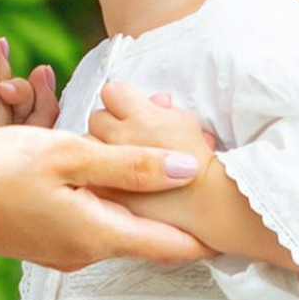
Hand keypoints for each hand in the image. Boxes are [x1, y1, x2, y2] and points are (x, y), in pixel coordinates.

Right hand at [0, 124, 207, 272]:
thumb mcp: (66, 154)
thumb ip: (131, 165)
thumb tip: (191, 173)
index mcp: (98, 234)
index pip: (174, 246)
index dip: (211, 233)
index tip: (242, 218)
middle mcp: (85, 252)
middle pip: (150, 234)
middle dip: (180, 203)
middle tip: (207, 161)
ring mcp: (62, 249)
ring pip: (120, 223)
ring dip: (144, 194)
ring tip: (168, 151)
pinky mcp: (43, 238)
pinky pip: (93, 220)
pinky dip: (111, 194)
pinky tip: (110, 161)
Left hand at [87, 78, 298, 277]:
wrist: (209, 207)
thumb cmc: (203, 163)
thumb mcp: (188, 124)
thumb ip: (164, 109)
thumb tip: (156, 101)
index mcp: (140, 116)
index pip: (114, 92)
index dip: (124, 102)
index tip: (134, 114)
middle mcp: (119, 136)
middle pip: (98, 118)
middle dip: (112, 125)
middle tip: (131, 140)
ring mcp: (109, 166)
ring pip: (90, 146)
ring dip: (102, 150)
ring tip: (125, 163)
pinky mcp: (106, 193)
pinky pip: (93, 177)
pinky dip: (102, 177)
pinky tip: (120, 183)